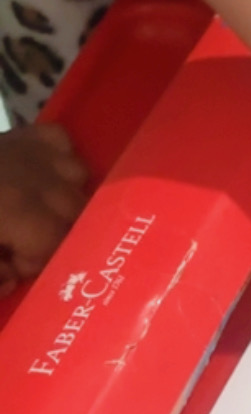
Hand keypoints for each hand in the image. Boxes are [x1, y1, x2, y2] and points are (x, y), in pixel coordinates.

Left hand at [0, 125, 89, 293]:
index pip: (58, 242)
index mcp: (19, 210)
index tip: (10, 268)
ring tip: (34, 217)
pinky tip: (40, 178)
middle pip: (77, 211)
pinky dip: (59, 161)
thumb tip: (9, 279)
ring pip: (78, 176)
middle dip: (54, 236)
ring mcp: (31, 150)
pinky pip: (62, 143)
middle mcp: (36, 176)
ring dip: (64, 200)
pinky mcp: (24, 133)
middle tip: (20, 249)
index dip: (37, 262)